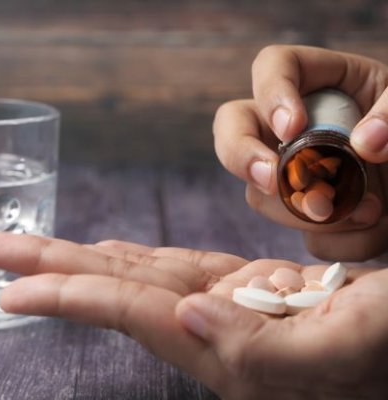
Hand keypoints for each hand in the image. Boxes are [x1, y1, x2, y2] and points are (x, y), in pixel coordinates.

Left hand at [0, 232, 386, 398]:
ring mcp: (220, 303)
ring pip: (138, 275)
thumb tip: (190, 318)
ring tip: (30, 250)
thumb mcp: (342, 347)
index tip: (13, 290)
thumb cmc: (385, 336)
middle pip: (120, 291)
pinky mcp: (234, 283)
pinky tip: (104, 254)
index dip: (77, 298)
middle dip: (55, 272)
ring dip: (83, 260)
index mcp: (231, 350)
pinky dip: (133, 259)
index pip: (138, 314)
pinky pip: (171, 267)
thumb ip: (262, 353)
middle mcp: (212, 328)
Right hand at [213, 45, 387, 260]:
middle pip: (232, 127)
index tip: (292, 128)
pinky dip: (329, 236)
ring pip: (258, 190)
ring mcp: (282, 166)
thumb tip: (365, 144)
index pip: (272, 67)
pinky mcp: (293, 203)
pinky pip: (293, 226)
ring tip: (364, 211)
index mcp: (315, 82)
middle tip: (271, 181)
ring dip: (301, 210)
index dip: (271, 94)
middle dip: (241, 156)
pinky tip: (365, 225)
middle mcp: (285, 125)